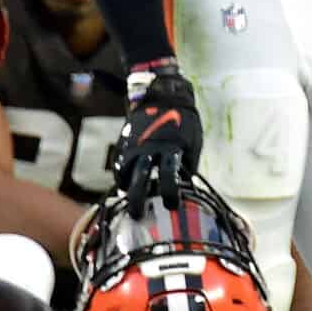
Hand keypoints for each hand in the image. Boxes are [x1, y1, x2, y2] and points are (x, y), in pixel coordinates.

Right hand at [114, 58, 201, 217]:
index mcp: (170, 148)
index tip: (172, 206)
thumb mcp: (192, 142)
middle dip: (138, 199)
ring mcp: (134, 145)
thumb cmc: (183, 120)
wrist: (162, 95)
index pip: (168, 175)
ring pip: (125, 173)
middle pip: (140, 179)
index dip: (169, 192)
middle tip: (137, 215)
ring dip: (127, 190)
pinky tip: (125, 185)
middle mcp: (149, 149)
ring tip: (128, 203)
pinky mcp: (125, 143)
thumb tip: (186, 185)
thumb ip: (187, 163)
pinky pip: (119, 164)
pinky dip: (121, 177)